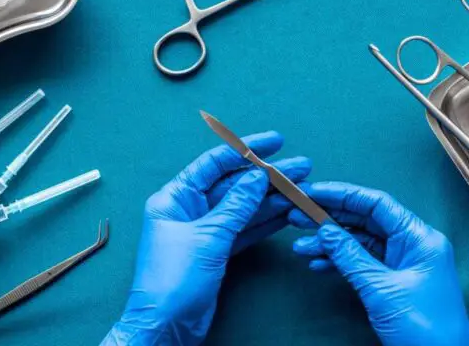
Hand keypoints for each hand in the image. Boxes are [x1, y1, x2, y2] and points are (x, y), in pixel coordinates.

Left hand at [102, 131, 310, 345]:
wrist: (165, 327)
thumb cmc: (172, 280)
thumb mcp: (208, 237)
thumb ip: (236, 206)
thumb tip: (257, 177)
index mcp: (175, 198)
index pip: (214, 163)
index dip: (246, 149)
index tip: (275, 142)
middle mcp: (188, 210)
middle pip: (234, 184)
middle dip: (267, 176)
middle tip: (301, 167)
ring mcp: (203, 231)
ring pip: (244, 208)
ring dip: (272, 198)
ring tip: (303, 188)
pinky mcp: (216, 252)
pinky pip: (244, 230)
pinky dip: (265, 222)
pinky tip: (289, 212)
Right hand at [289, 182, 468, 345]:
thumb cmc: (424, 327)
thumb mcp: (381, 289)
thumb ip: (351, 256)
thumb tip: (325, 230)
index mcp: (419, 237)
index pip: (377, 203)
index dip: (342, 195)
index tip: (312, 193)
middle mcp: (412, 244)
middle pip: (366, 220)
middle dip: (330, 218)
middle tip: (297, 216)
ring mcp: (403, 263)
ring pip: (360, 242)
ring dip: (330, 243)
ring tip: (300, 247)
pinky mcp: (394, 281)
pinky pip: (363, 262)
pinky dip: (340, 262)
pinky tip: (317, 264)